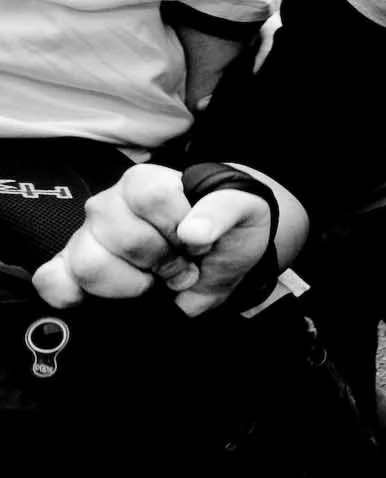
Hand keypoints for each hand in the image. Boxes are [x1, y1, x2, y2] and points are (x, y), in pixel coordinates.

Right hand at [32, 164, 275, 315]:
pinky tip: (104, 295)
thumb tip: (194, 232)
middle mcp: (110, 204)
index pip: (150, 197)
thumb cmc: (225, 228)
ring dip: (131, 283)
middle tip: (182, 265)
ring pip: (88, 264)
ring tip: (154, 279)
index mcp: (146, 182)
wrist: (216, 253)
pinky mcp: (71, 265)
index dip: (179, 227)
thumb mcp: (242, 211)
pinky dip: (73, 294)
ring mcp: (86, 235)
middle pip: (122, 238)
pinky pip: (51, 280)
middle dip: (162, 262)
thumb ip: (222, 211)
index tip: (198, 241)